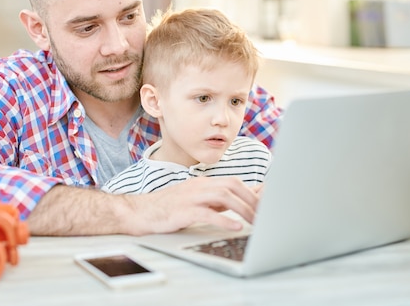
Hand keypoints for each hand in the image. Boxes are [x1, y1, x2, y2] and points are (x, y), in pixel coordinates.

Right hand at [125, 177, 259, 234]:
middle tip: (266, 215)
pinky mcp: (182, 211)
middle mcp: (199, 186)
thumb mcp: (197, 200)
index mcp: (204, 183)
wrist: (140, 212)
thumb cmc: (170, 208)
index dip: (254, 191)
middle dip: (252, 199)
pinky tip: (235, 227)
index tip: (270, 203)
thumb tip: (244, 199)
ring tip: (256, 222)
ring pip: (223, 196)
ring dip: (243, 209)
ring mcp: (191, 197)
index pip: (234, 181)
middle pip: (232, 185)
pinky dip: (223, 219)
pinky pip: (207, 213)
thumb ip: (219, 200)